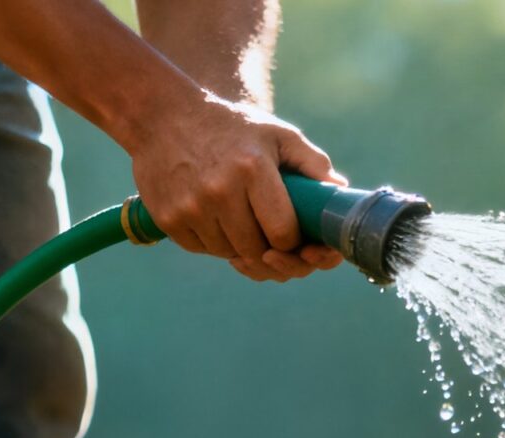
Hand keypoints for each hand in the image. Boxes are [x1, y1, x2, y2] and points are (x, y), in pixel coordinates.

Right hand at [127, 92, 347, 281]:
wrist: (163, 115)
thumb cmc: (232, 127)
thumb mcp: (276, 134)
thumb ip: (312, 163)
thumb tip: (341, 192)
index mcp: (253, 169)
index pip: (284, 233)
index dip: (294, 242)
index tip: (294, 234)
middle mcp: (220, 190)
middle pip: (257, 251)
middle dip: (270, 249)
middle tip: (271, 235)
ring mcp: (190, 207)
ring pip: (230, 254)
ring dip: (241, 247)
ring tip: (242, 219)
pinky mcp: (168, 218)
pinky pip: (202, 249)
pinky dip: (214, 242)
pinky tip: (216, 217)